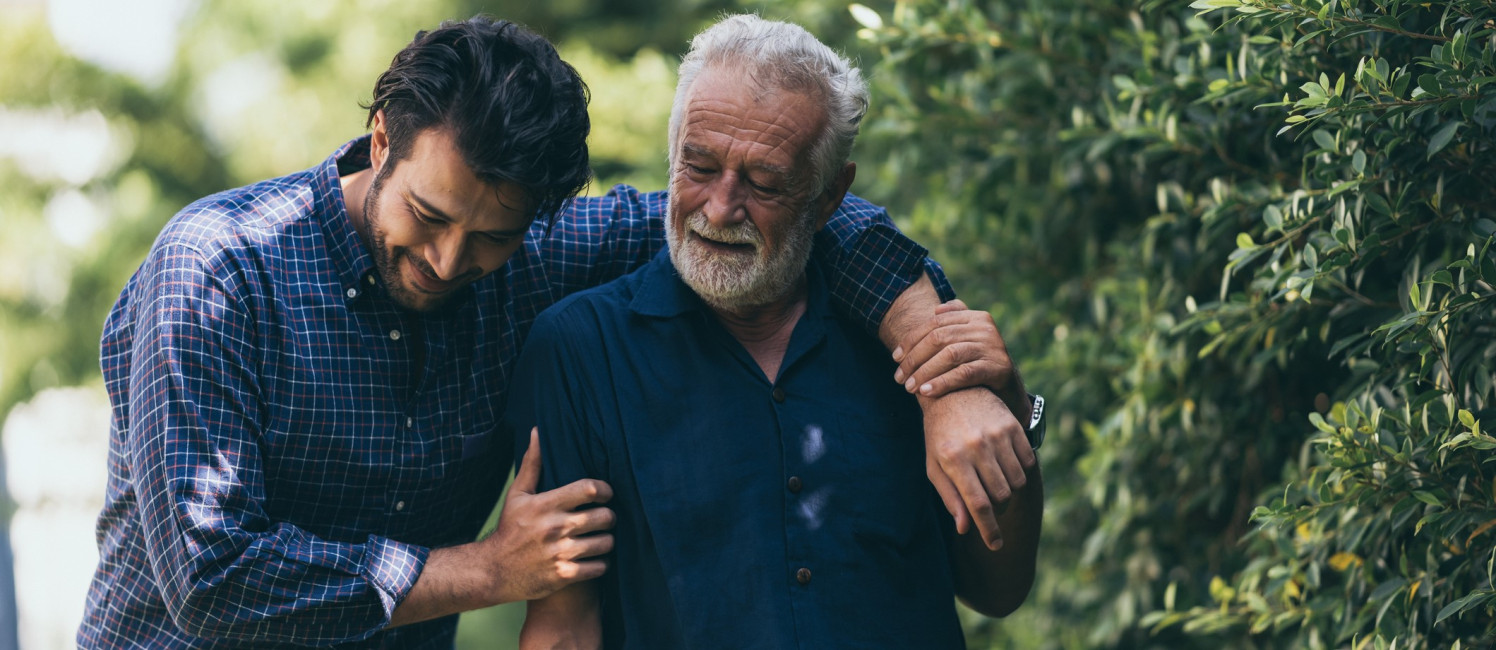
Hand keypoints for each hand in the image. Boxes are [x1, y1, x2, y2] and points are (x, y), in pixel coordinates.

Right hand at [484, 429, 615, 602]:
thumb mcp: (517, 495)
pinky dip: (600, 563)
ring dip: (607, 541)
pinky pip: (599, 567)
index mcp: (546, 504)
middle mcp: (555, 528)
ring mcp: (560, 553)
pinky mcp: (563, 575)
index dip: (605, 490)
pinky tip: (593, 558)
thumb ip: (533, 464)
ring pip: (606, 543)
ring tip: (600, 538)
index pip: (589, 489)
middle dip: (609, 517)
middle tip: (604, 518)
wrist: (493, 571)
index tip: (605, 494)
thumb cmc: (510, 529)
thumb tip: (538, 431)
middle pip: (604, 517)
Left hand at [893, 299, 1028, 422]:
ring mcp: (993, 346)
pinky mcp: (999, 367)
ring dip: (925, 372)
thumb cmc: (980, 364)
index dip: (911, 340)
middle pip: (939, 338)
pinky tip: (927, 392)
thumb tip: (935, 310)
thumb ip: (953, 323)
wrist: (1010, 390)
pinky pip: (964, 373)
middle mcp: (985, 327)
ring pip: (950, 355)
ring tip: (910, 387)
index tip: (895, 358)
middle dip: (915, 358)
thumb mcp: (968, 341)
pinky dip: (943, 382)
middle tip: (900, 378)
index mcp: (975, 316)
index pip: (935, 323)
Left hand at [922, 388, 1035, 550]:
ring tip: (994, 480)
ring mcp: (996, 435)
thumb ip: (950, 498)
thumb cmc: (939, 436)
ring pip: (1017, 481)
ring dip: (1009, 489)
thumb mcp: (935, 466)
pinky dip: (1020, 471)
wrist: (952, 392)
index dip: (989, 530)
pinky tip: (1005, 465)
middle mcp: (976, 446)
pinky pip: (1027, 462)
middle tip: (989, 502)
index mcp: (953, 459)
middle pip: (1001, 495)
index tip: (995, 545)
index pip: (978, 504)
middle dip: (997, 508)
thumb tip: (965, 528)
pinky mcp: (1012, 426)